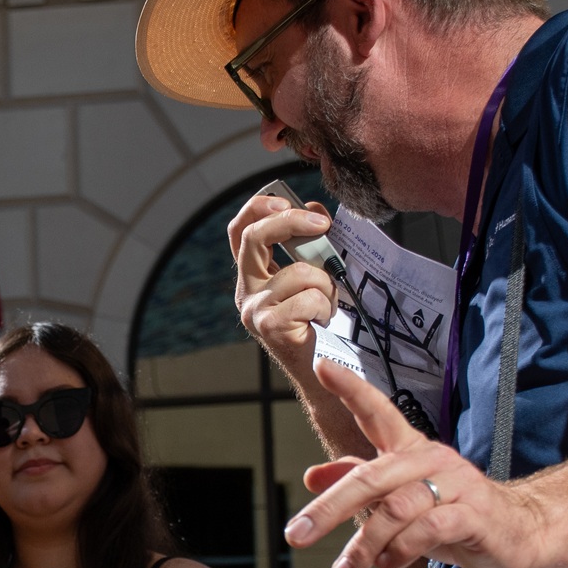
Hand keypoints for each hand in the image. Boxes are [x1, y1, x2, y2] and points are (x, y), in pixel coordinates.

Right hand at [227, 194, 337, 358]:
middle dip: (292, 221)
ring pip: (299, 272)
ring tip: (327, 303)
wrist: (317, 368)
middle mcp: (245, 290)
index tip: (285, 200)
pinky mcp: (269, 325)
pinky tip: (322, 320)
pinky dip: (325, 306)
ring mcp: (254, 308)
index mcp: (252, 274)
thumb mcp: (311, 274)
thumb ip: (309, 245)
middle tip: (323, 224)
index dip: (258, 207)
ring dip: (326, 285)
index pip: (240, 230)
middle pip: (255, 237)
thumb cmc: (316, 319)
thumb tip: (317, 213)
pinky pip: (309, 298)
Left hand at [286, 358, 548, 567]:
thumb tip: (311, 476)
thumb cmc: (454, 512)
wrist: (521, 532)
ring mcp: (455, 485)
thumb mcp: (401, 497)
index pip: (378, 411)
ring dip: (363, 545)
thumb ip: (359, 482)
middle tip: (296, 534)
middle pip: (371, 477)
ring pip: (395, 509)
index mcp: (411, 450)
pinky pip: (428, 530)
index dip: (351, 388)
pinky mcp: (473, 516)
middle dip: (329, 508)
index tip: (322, 366)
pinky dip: (400, 550)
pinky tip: (387, 564)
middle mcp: (431, 460)